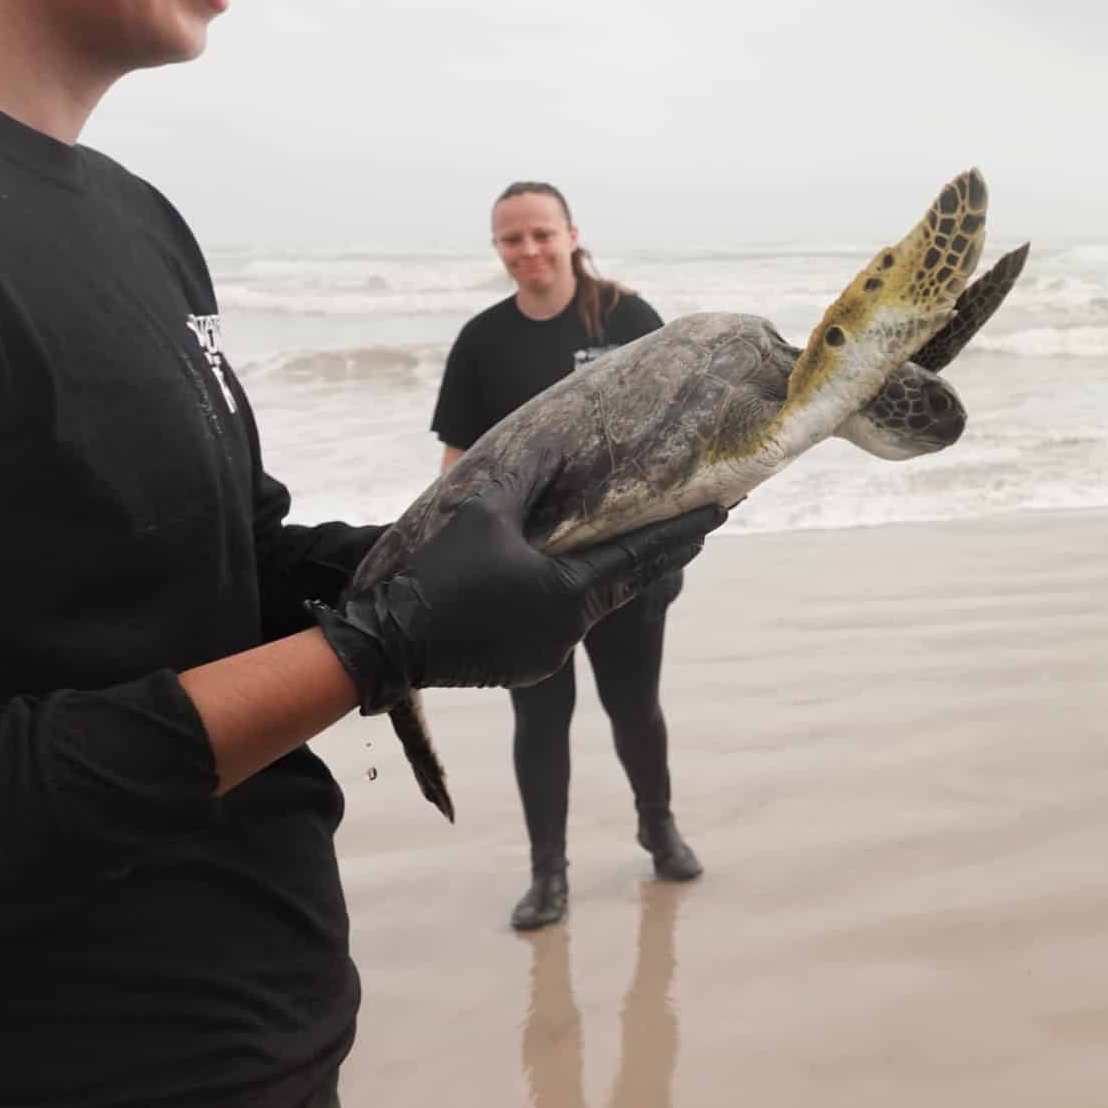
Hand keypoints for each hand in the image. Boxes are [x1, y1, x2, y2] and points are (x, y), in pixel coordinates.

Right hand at [307, 476, 726, 713]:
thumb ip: (527, 477)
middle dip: (656, 551)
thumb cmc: (435, 574)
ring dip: (599, 574)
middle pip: (620, 580)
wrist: (382, 645)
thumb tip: (556, 440)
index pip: (641, 556)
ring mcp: (548, 654)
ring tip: (612, 541)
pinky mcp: (526, 667)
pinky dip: (562, 596)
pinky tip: (550, 578)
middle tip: (698, 521)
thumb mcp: (482, 511)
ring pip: (585, 602)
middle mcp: (569, 629)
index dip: (683, 530)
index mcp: (568, 592)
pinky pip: (554, 623)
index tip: (725, 509)